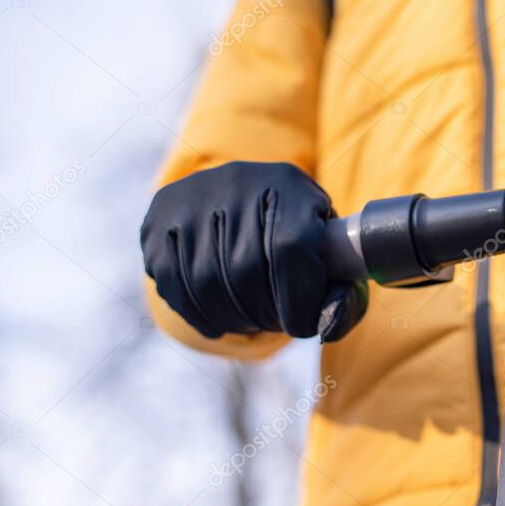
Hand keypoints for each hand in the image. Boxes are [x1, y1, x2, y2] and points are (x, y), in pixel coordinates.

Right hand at [140, 162, 366, 340]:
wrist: (249, 202)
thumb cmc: (304, 242)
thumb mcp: (333, 261)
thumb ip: (344, 299)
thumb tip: (325, 326)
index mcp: (290, 185)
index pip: (291, 248)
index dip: (297, 300)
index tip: (302, 327)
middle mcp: (238, 179)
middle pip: (246, 268)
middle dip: (263, 313)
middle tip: (274, 324)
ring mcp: (192, 196)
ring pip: (207, 280)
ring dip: (232, 317)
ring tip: (250, 322)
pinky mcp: (160, 217)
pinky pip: (172, 281)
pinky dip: (198, 314)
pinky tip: (219, 321)